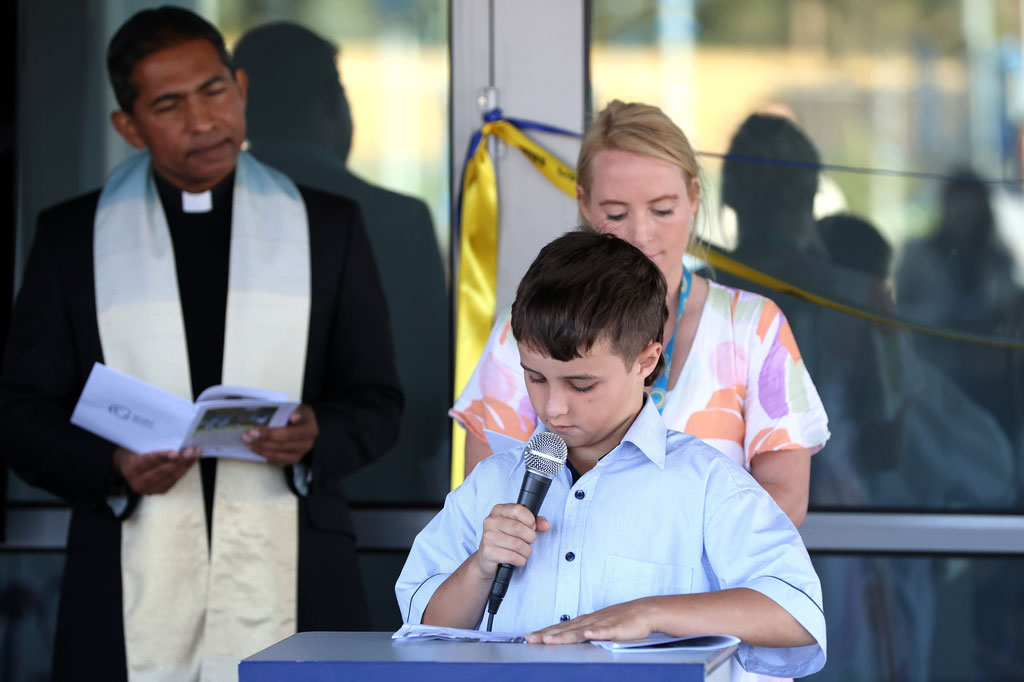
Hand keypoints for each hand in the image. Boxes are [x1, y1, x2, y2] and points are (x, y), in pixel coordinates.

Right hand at [113, 446, 200, 494]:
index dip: (162, 457)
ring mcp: (150, 489)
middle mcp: (139, 482)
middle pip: (163, 471)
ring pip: (172, 476)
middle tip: (191, 451)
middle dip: (179, 461)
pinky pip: (175, 480)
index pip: (148, 462)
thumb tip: (170, 434)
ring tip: (196, 453)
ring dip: (186, 464)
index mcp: (131, 468)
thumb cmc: (133, 452)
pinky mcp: (160, 490)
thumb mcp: (135, 445)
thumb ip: (148, 443)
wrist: (127, 468)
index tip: (175, 453)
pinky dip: (185, 469)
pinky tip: (192, 460)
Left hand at [241, 404, 317, 465]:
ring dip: (260, 449)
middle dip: (261, 441)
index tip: (254, 431)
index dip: (271, 434)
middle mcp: (307, 444)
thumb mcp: (301, 408)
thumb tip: (294, 416)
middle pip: (281, 446)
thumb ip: (298, 411)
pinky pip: (277, 460)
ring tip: (248, 442)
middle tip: (246, 436)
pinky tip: (255, 448)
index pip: (288, 434)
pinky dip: (264, 454)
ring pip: (278, 455)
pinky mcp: (293, 459)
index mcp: (310, 430)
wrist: (306, 425)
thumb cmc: (300, 415)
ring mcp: (300, 454)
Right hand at [472, 503, 550, 578]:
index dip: (530, 520)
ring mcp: (488, 537)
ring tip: (524, 552)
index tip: (531, 527)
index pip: (518, 510)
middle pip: (519, 528)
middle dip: (530, 538)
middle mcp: (490, 521)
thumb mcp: (520, 526)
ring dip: (526, 551)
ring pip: (517, 544)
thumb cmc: (506, 540)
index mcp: (498, 511)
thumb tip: (546, 525)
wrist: (487, 559)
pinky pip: (512, 556)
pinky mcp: (488, 552)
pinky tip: (518, 559)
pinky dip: (520, 560)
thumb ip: (535, 523)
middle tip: (529, 542)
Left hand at [525, 598, 656, 643]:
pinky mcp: (616, 628)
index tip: (529, 637)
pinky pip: (605, 631)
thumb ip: (583, 632)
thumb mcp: (598, 626)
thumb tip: (567, 638)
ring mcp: (602, 624)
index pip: (560, 628)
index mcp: (585, 622)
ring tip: (549, 640)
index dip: (544, 632)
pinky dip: (596, 633)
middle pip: (564, 630)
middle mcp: (590, 621)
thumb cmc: (621, 620)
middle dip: (546, 635)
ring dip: (564, 636)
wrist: (644, 611)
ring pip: (580, 631)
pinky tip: (588, 635)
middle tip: (530, 639)